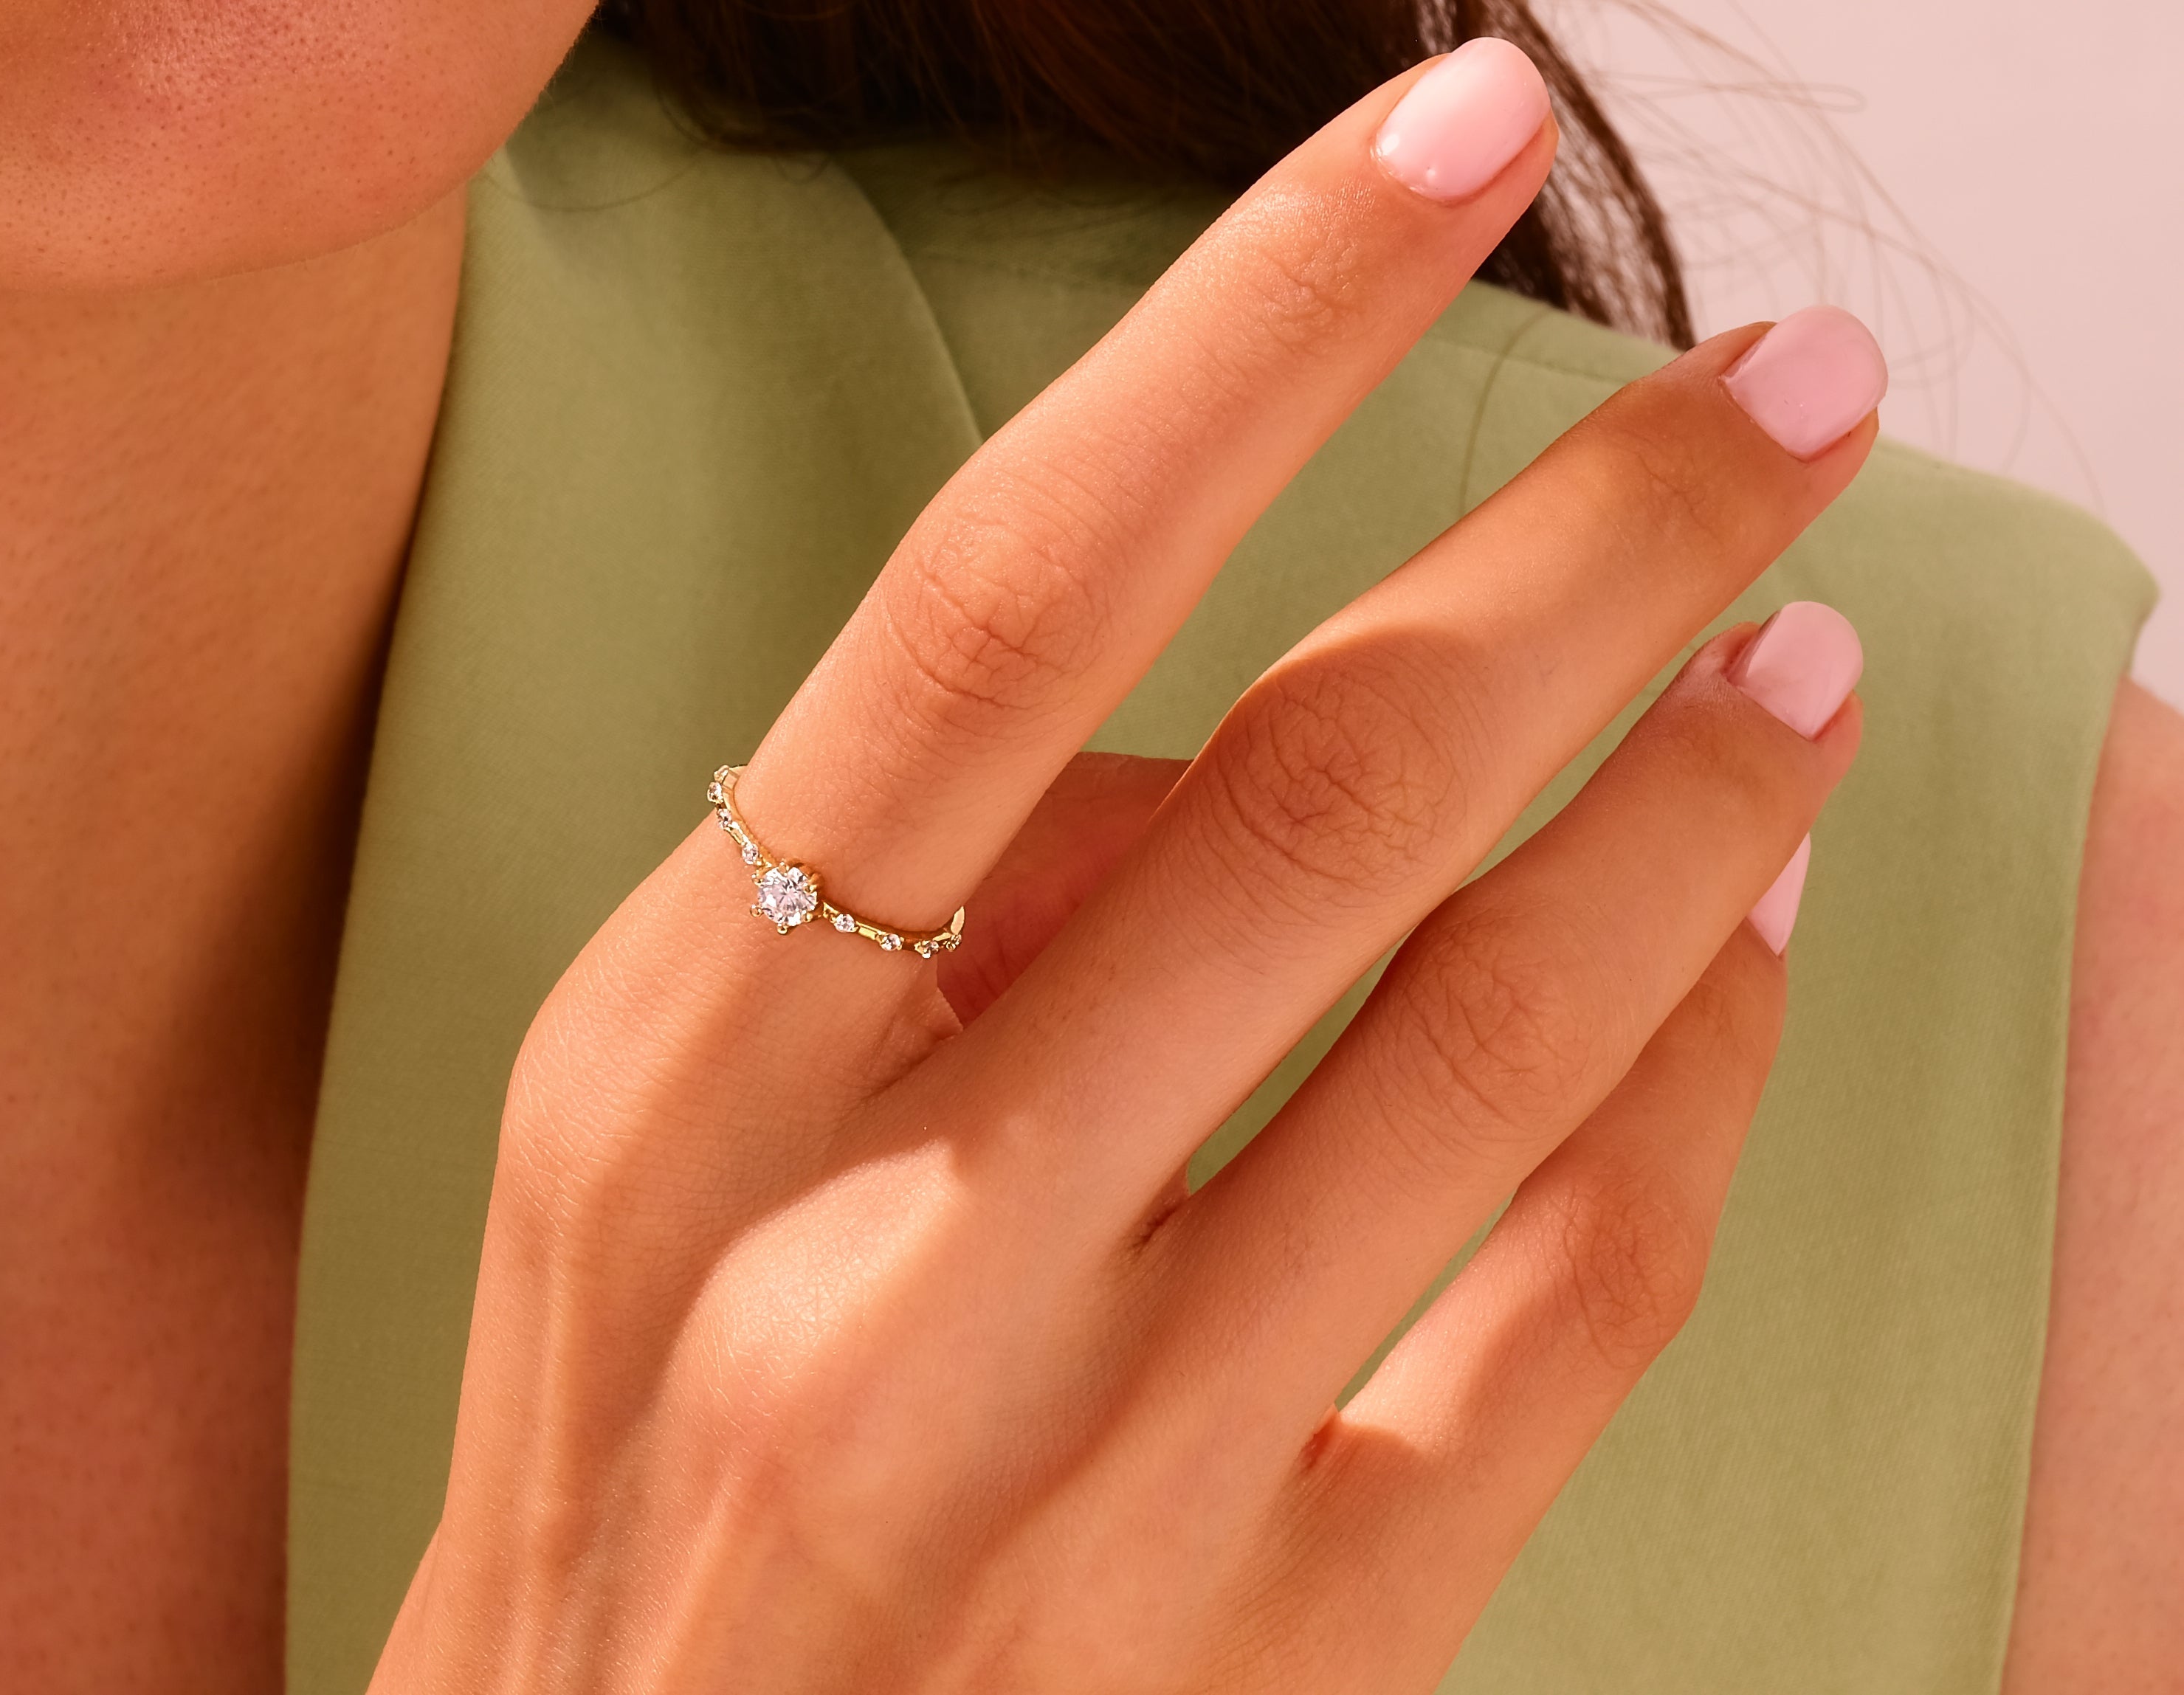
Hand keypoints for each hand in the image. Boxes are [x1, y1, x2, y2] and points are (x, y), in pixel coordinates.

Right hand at [373, 42, 1879, 1692]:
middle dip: (1601, 543)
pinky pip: (1573, 1306)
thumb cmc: (634, 1478)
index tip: (1440, 143)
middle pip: (1314, 785)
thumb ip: (898, 925)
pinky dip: (1700, 1093)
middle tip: (1784, 396)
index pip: (1000, 599)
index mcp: (684, 1064)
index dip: (1250, 333)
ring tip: (1807, 662)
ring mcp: (1083, 1471)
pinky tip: (1748, 962)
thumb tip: (1225, 729)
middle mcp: (874, 1253)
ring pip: (1491, 1035)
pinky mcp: (1269, 1649)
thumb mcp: (647, 1169)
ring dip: (1695, 805)